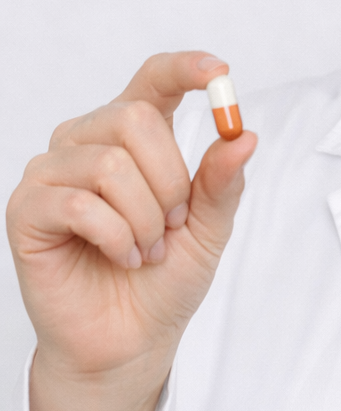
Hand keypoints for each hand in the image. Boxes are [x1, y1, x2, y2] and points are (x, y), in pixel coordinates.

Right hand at [6, 52, 257, 410]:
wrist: (130, 341)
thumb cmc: (164, 280)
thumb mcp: (208, 229)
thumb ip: (221, 183)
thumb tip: (243, 135)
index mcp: (132, 138)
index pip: (153, 80)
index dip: (185, 69)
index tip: (220, 73)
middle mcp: (86, 142)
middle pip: (135, 119)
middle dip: (169, 181)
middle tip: (171, 226)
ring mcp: (51, 172)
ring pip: (110, 164)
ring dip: (144, 218)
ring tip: (145, 250)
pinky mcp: (27, 209)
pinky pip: (79, 202)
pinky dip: (115, 237)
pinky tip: (121, 257)